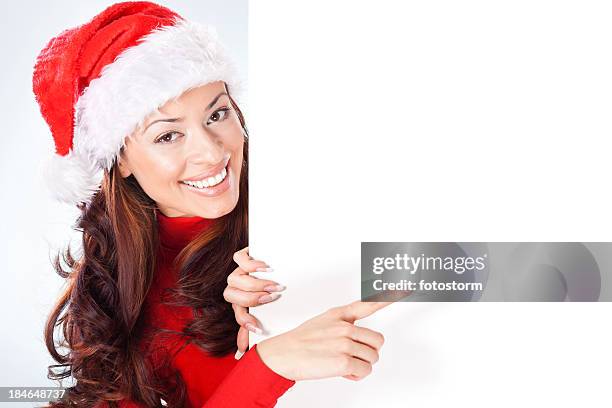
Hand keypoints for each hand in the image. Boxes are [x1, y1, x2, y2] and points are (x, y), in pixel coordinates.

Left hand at [224, 246, 285, 356]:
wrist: (279, 262)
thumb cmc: (272, 291)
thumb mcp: (269, 311)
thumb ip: (255, 329)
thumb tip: (241, 355)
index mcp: (241, 304)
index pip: (239, 316)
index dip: (246, 323)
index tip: (260, 329)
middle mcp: (236, 288)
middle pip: (232, 296)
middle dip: (253, 299)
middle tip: (273, 298)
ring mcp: (238, 272)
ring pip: (235, 280)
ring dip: (256, 284)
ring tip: (275, 285)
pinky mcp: (242, 256)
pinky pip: (239, 260)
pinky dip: (252, 264)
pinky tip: (268, 268)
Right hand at [256, 300, 391, 381]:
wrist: (282, 355)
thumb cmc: (300, 341)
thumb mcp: (323, 322)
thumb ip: (343, 323)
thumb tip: (358, 336)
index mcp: (340, 315)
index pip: (368, 304)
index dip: (389, 296)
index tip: (405, 287)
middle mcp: (345, 326)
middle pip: (377, 342)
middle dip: (367, 352)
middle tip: (351, 356)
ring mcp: (344, 343)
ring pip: (372, 358)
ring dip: (360, 365)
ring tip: (340, 363)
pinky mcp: (343, 361)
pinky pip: (364, 371)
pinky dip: (355, 375)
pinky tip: (341, 371)